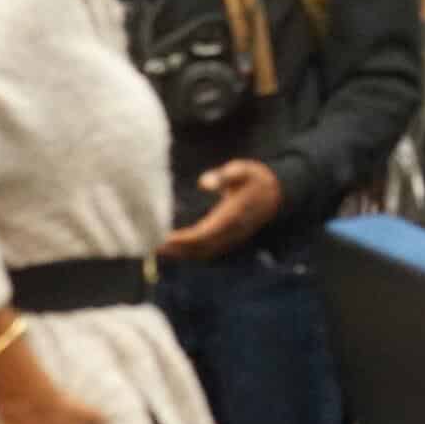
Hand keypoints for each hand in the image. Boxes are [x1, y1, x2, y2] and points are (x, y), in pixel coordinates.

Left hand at [160, 159, 282, 259]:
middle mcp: (230, 232)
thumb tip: (203, 182)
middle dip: (174, 249)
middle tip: (148, 246)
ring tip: (154, 248)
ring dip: (179, 253)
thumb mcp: (243, 170)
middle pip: (199, 248)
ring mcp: (230, 238)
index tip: (163, 238)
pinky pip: (205, 250)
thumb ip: (225, 175)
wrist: (276, 193)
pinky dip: (187, 251)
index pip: (204, 234)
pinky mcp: (228, 239)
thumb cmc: (255, 178)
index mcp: (232, 217)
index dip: (183, 239)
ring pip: (201, 252)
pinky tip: (171, 246)